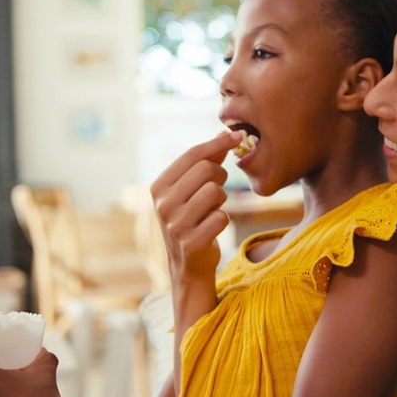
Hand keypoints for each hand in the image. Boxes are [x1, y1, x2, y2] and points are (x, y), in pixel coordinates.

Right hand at [150, 130, 241, 284]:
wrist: (188, 263)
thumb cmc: (193, 218)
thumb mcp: (192, 189)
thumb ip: (207, 161)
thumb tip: (226, 133)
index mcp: (159, 186)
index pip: (192, 154)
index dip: (218, 143)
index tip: (237, 136)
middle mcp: (162, 204)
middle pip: (206, 170)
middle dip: (220, 177)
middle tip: (217, 190)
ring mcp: (175, 225)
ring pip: (215, 191)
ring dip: (221, 200)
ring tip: (212, 209)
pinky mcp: (191, 242)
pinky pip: (221, 217)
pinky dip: (223, 220)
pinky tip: (212, 228)